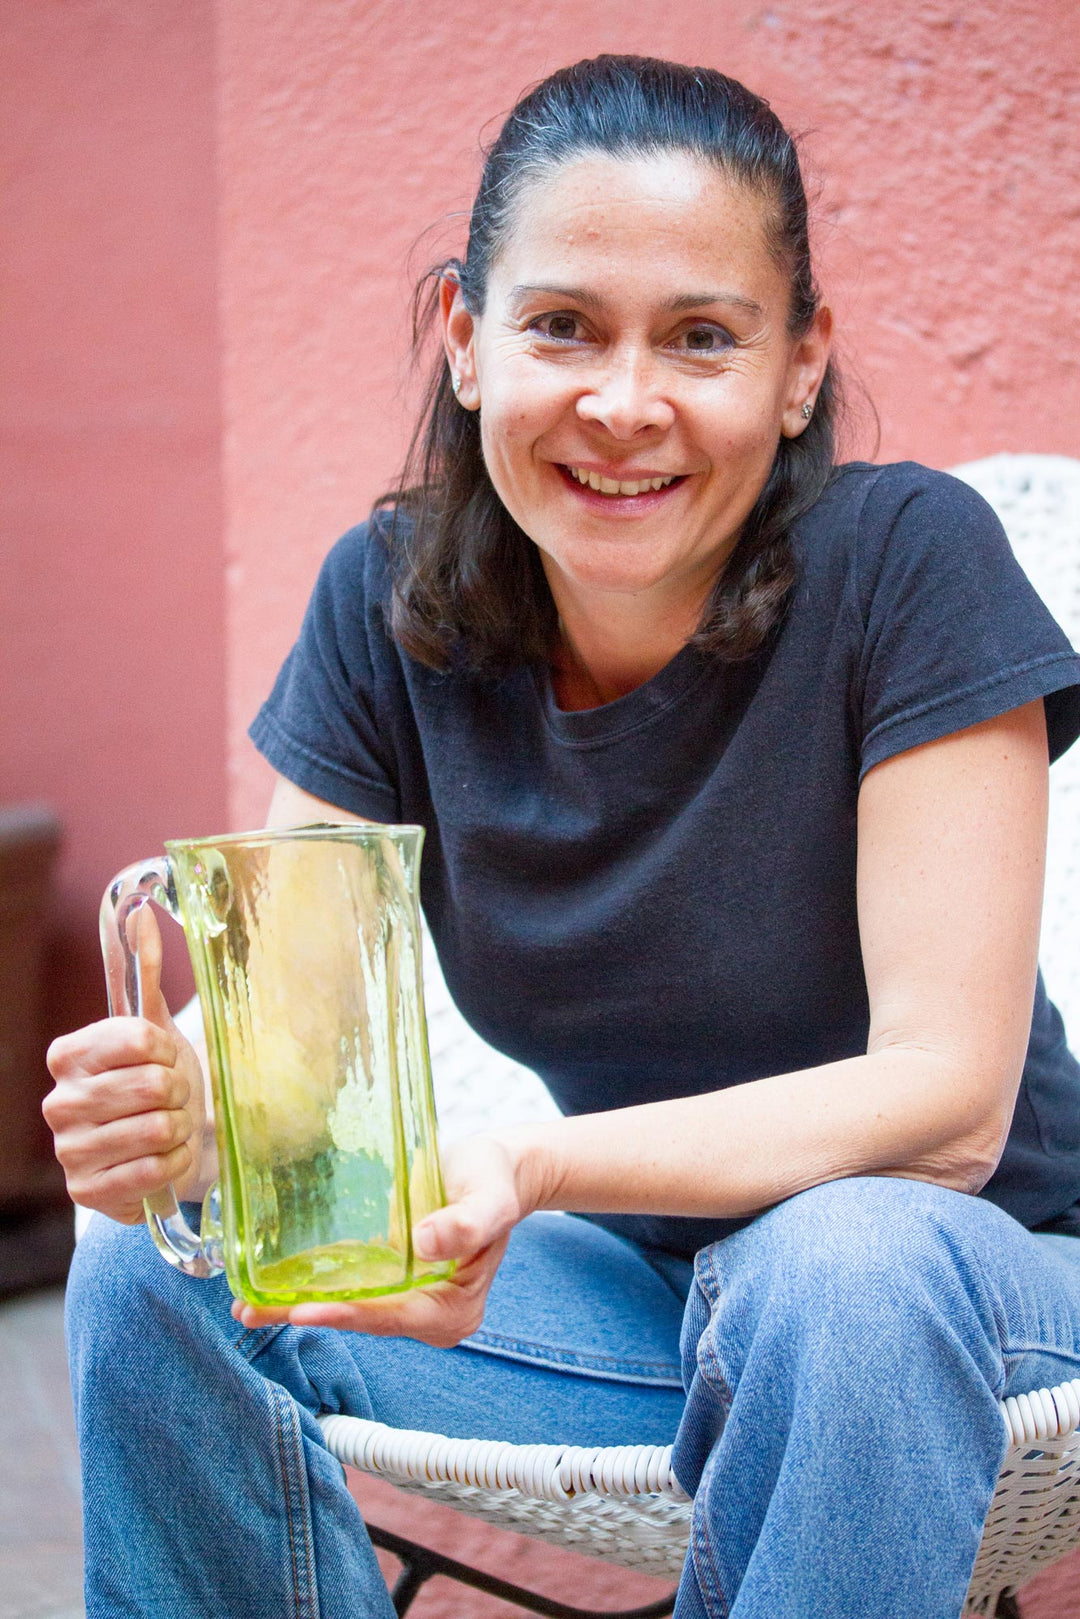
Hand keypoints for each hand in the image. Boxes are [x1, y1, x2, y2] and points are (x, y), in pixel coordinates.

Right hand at [44, 906, 209, 1223]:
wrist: (164, 1144)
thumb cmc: (157, 1080)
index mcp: (69, 1054)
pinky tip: (165, 1158)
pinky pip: (154, 1171)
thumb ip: (144, 971)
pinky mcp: (87, 1192)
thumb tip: (140, 913)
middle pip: (152, 1086)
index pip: (139, 1039)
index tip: (164, 1057)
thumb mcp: (153, 1027)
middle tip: (174, 1097)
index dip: (166, 1049)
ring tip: (170, 1127)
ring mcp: (69, 1150)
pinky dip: (174, 1164)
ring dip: (179, 1129)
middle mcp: (59, 1101)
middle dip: (179, 1091)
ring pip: (157, 1130)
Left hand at [231, 1133, 528, 1346]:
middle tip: (250, 1311)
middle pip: (362, 1318)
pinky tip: (273, 1286)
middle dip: (309, 1314)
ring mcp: (408, 1302)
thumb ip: (467, 1223)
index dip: (347, 1313)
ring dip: (300, 1306)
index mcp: (454, 1309)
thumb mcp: (488, 1197)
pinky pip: (349, 1289)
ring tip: (246, 1305)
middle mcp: (428, 1315)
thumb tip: (426, 1243)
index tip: (305, 1311)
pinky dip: (313, 1288)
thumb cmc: (493, 1179)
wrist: (495, 1169)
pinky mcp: (391, 1282)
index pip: (392, 1315)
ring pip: (349, 1308)